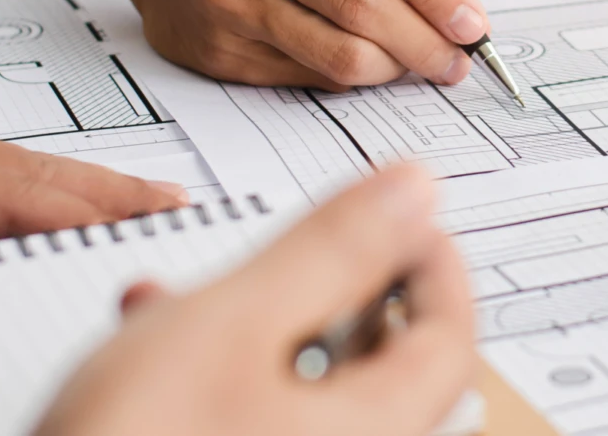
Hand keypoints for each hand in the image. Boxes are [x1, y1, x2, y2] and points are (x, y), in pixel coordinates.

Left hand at [0, 97, 186, 273]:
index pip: (11, 192)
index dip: (85, 211)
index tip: (145, 226)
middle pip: (27, 168)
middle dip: (108, 187)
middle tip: (175, 204)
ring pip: (4, 164)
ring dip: (78, 181)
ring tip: (133, 198)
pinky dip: (28, 181)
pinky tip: (35, 196)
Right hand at [33, 164, 473, 435]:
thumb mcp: (235, 322)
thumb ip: (333, 251)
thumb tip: (415, 195)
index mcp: (376, 434)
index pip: (452, 339)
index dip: (432, 259)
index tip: (402, 212)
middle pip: (377, 367)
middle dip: (326, 291)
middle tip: (295, 251)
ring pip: (304, 393)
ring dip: (259, 329)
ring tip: (192, 294)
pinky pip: (257, 423)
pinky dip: (222, 376)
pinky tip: (155, 347)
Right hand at [113, 0, 485, 89]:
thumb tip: (466, 5)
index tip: (472, 22)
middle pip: (361, 2)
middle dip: (425, 40)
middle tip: (456, 59)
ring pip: (337, 52)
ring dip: (395, 67)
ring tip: (418, 62)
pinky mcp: (210, 45)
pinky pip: (306, 75)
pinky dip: (351, 77)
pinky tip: (364, 62)